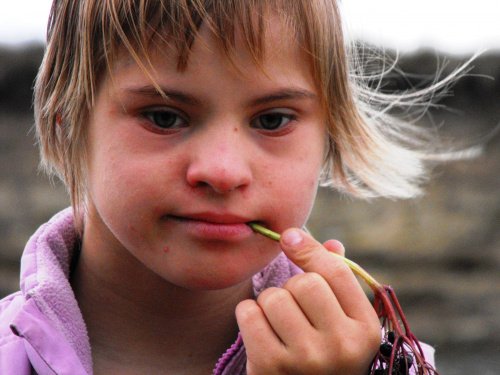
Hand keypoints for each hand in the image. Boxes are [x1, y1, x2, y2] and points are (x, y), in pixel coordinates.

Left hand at [236, 228, 380, 374]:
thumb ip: (339, 283)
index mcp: (365, 330)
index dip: (309, 249)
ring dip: (269, 302)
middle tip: (293, 308)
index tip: (290, 237)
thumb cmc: (325, 356)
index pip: (336, 271)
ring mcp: (307, 360)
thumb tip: (330, 242)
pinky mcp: (271, 367)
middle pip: (304, 283)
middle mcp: (342, 346)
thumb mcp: (343, 325)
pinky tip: (259, 330)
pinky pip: (249, 313)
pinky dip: (248, 314)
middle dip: (291, 287)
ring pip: (274, 297)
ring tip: (278, 322)